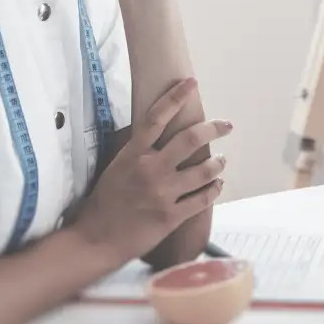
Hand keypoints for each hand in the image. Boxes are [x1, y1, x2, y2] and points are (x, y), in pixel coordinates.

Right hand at [71, 78, 231, 262]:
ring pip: (204, 171)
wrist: (96, 240)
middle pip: (190, 140)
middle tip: (226, 125)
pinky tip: (217, 185)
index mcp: (133, 155)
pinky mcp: (172, 216)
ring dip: (218, 163)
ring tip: (222, 160)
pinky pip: (203, 199)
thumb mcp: (116, 168)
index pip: (156, 118)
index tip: (191, 83)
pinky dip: (215, 189)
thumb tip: (157, 130)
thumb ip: (137, 150)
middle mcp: (150, 170)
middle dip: (214, 129)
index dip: (175, 97)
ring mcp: (162, 193)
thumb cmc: (104, 202)